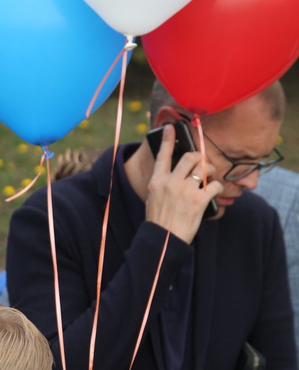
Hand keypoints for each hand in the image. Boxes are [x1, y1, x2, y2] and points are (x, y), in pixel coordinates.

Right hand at [144, 126, 222, 244]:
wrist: (163, 241)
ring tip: (211, 179)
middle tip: (203, 165)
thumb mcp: (153, 199)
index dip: (168, 139)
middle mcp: (171, 182)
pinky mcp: (198, 201)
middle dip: (200, 158)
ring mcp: (185, 191)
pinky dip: (217, 189)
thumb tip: (176, 175)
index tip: (171, 128)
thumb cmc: (159, 222)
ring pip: (205, 169)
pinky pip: (214, 186)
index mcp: (157, 182)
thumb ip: (163, 185)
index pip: (163, 155)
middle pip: (190, 157)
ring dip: (211, 172)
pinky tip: (214, 194)